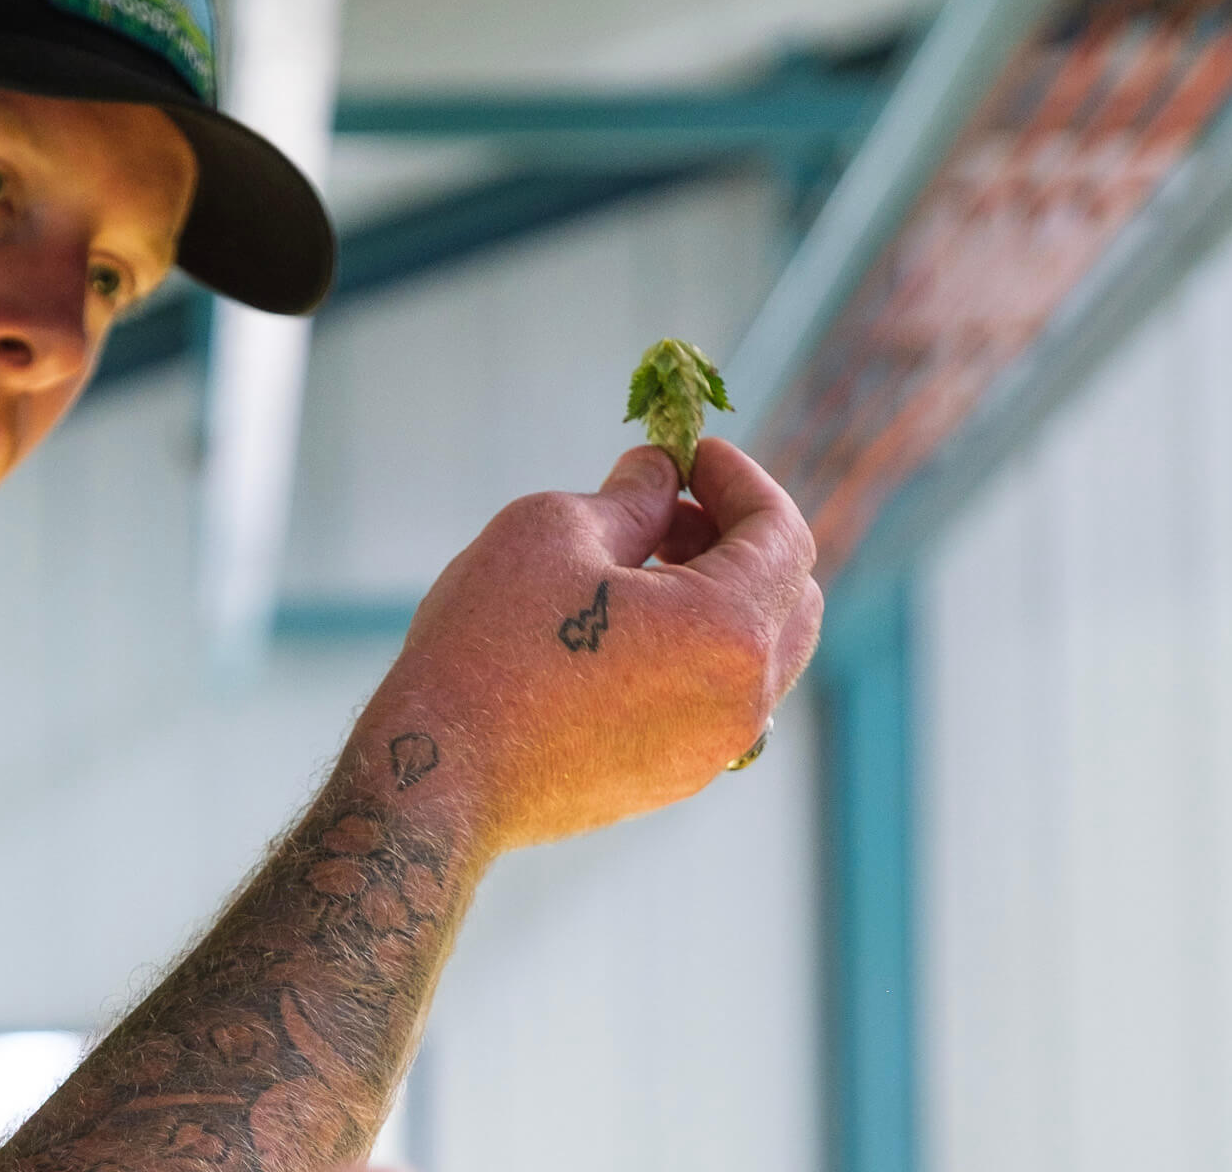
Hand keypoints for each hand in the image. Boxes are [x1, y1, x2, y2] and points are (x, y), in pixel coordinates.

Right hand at [354, 438, 820, 856]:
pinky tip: (620, 632)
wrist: (440, 776)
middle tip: (666, 510)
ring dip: (721, 594)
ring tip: (635, 567)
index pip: (782, 533)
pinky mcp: (677, 777)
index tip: (693, 455)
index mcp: (729, 628)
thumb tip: (662, 476)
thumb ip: (634, 496)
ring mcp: (714, 747)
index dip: (741, 479)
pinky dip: (696, 648)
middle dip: (740, 536)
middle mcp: (745, 698)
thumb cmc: (490, 645)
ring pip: (759, 651)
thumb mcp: (555, 530)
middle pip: (791, 595)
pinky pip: (718, 697)